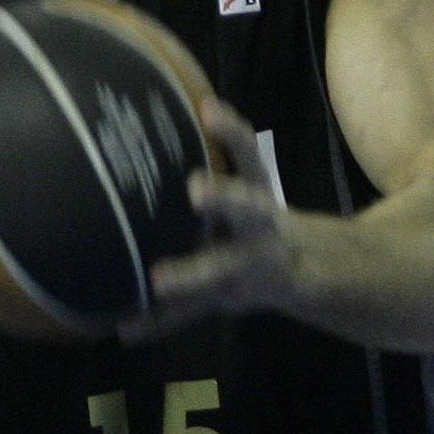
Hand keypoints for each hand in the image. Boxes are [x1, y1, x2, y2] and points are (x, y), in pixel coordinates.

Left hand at [119, 97, 291, 343]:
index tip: (208, 108)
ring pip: (222, 272)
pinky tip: (125, 330)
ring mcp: (246, 269)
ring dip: (191, 276)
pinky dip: (157, 322)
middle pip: (248, 211)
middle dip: (226, 199)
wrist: (307, 271)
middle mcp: (258, 229)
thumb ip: (224, 148)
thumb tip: (186, 102)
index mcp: (258, 194)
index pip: (250, 155)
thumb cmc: (257, 215)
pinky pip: (190, 313)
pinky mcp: (226, 300)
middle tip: (195, 189)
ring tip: (157, 282)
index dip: (232, 132)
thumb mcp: (251, 182)